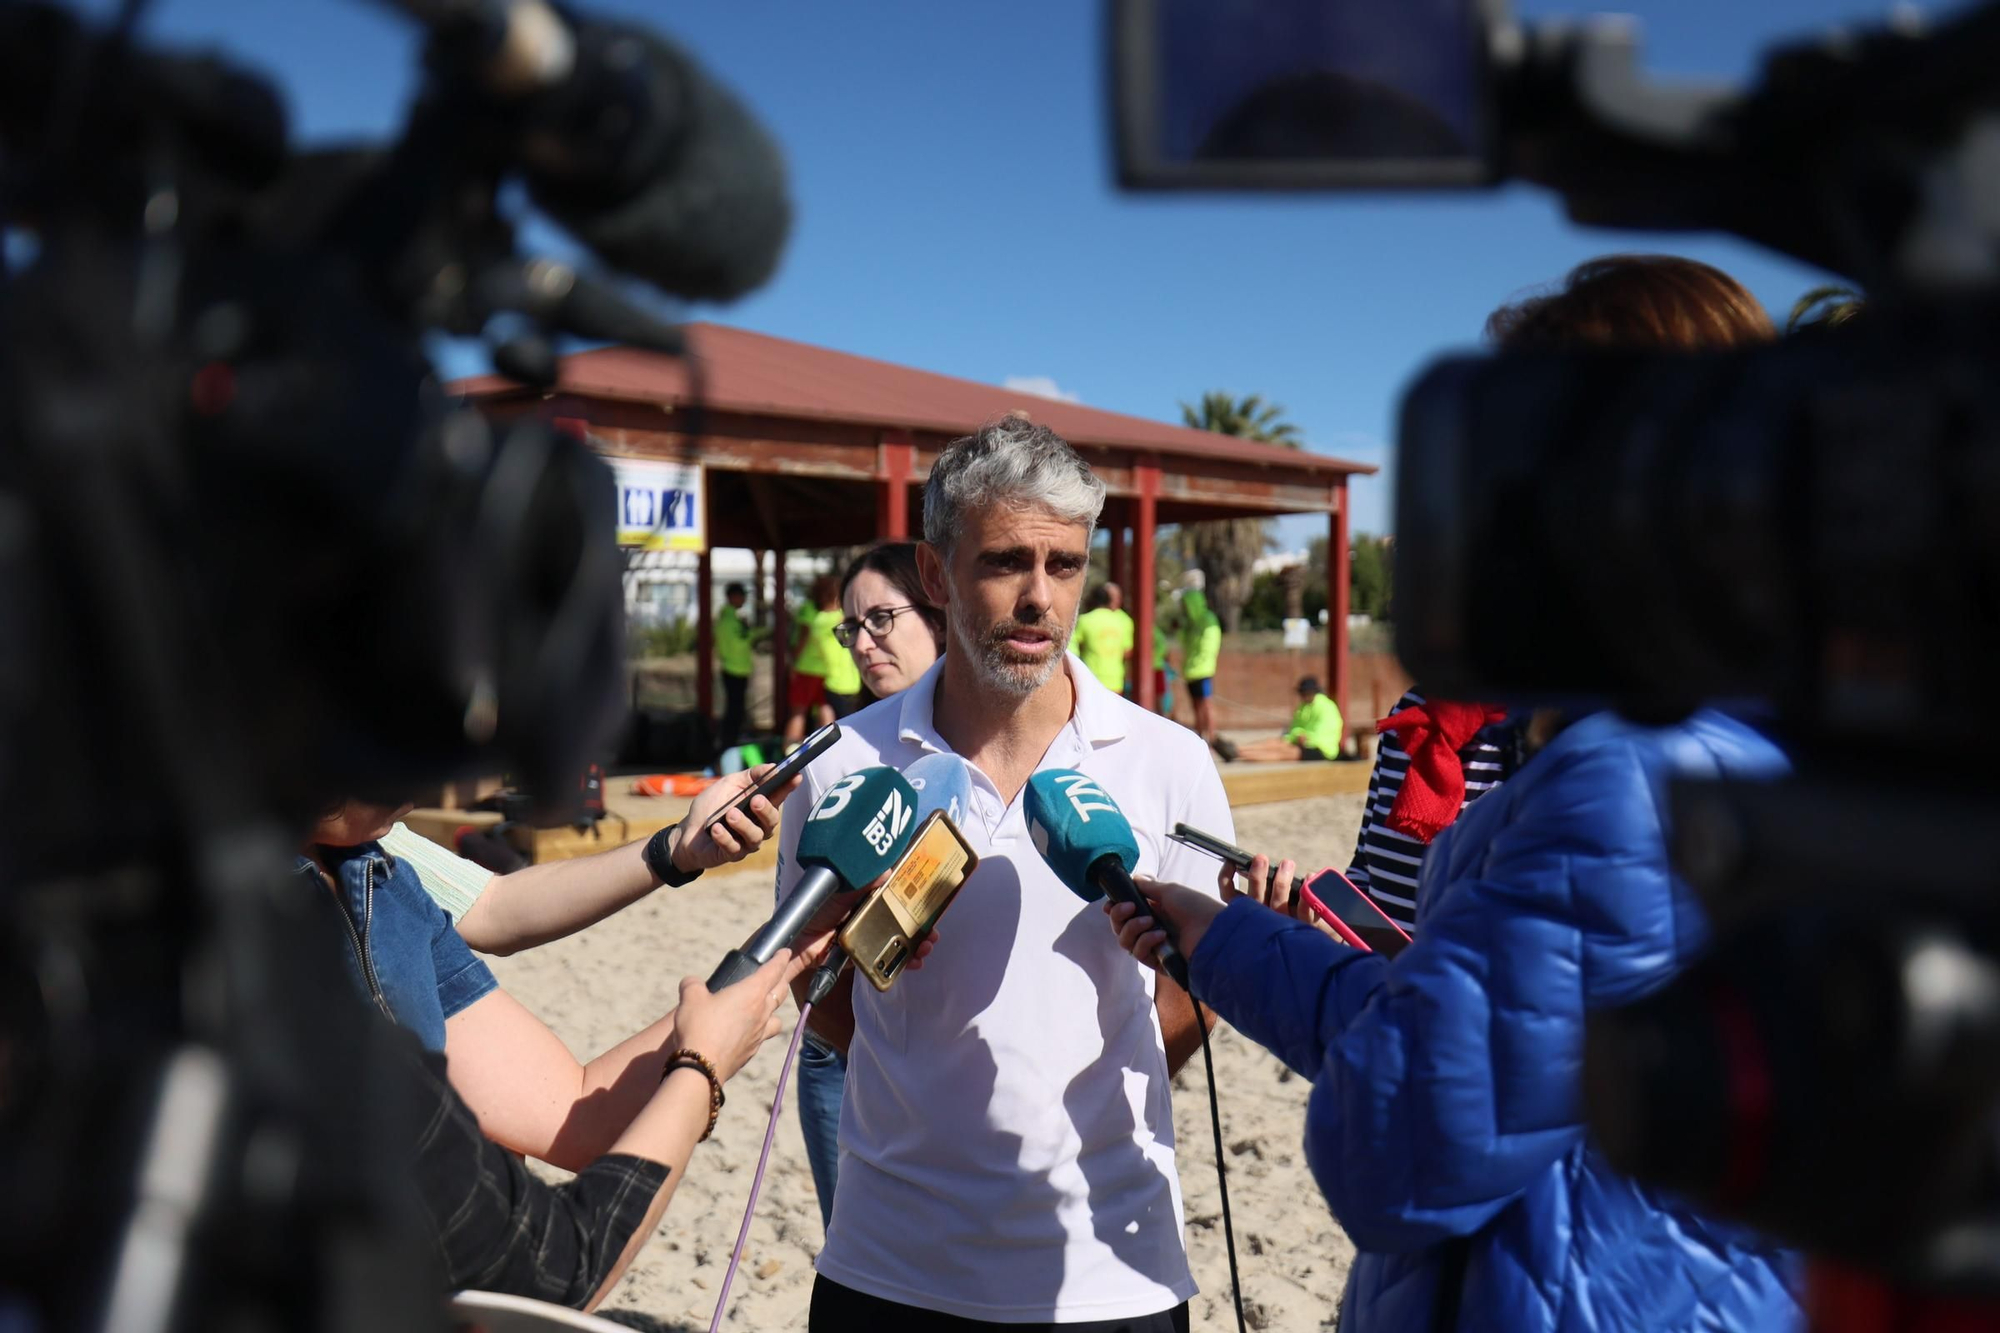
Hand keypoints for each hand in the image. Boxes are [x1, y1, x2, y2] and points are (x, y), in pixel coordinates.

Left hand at [669, 764, 800, 873]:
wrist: (688, 831)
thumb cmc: (711, 806)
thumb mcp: (729, 784)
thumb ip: (751, 776)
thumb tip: (772, 767)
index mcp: (760, 806)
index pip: (779, 796)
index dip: (788, 787)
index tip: (795, 776)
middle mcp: (758, 825)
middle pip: (772, 821)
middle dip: (766, 810)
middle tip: (756, 800)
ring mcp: (746, 842)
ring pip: (755, 836)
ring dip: (743, 824)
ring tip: (730, 814)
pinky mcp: (732, 854)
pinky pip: (734, 848)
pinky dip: (725, 837)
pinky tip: (716, 829)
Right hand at [669, 952, 792, 1082]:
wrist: (701, 1067)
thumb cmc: (699, 1027)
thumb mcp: (690, 998)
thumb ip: (693, 985)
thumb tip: (691, 983)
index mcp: (751, 992)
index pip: (773, 970)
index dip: (780, 959)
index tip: (785, 952)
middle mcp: (761, 1012)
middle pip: (780, 992)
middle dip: (781, 981)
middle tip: (779, 975)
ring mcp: (759, 1034)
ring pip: (776, 1017)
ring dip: (774, 1009)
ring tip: (766, 1007)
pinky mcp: (752, 1051)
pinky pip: (763, 1036)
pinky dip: (760, 1030)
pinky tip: (748, 1032)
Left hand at [789, 878, 941, 973]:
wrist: (797, 942)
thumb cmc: (816, 912)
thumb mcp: (840, 891)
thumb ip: (862, 881)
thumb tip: (888, 870)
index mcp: (866, 899)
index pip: (896, 897)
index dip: (915, 902)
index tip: (931, 906)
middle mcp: (870, 918)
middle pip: (903, 922)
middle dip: (921, 928)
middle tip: (933, 932)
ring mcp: (868, 939)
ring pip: (899, 942)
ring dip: (915, 946)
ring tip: (926, 948)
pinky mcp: (864, 958)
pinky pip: (887, 961)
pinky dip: (902, 963)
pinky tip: (914, 963)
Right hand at [1103, 879, 1226, 974]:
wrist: (1214, 931)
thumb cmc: (1196, 908)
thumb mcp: (1170, 891)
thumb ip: (1148, 887)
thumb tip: (1134, 878)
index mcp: (1155, 912)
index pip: (1125, 913)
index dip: (1115, 909)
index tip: (1110, 904)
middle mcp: (1152, 929)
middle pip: (1120, 927)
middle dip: (1119, 916)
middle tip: (1128, 908)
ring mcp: (1154, 946)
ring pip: (1125, 941)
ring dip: (1132, 928)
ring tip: (1150, 922)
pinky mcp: (1158, 962)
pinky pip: (1139, 953)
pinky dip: (1146, 941)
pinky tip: (1160, 935)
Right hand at [1218, 853, 1307, 921]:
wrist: (1313, 939)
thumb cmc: (1289, 909)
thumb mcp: (1272, 896)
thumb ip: (1265, 883)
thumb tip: (1259, 861)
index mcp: (1250, 910)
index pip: (1229, 896)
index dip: (1226, 877)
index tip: (1231, 861)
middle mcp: (1263, 920)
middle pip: (1254, 898)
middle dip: (1257, 877)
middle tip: (1261, 858)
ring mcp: (1283, 924)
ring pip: (1278, 904)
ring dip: (1281, 882)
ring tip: (1287, 863)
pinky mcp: (1304, 927)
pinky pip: (1304, 911)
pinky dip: (1306, 893)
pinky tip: (1309, 877)